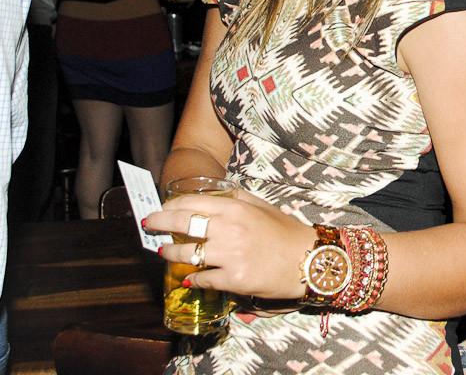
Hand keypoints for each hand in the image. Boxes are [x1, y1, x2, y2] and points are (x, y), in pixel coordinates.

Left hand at [144, 189, 315, 299]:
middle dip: (160, 224)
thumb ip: (237, 198)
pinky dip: (193, 279)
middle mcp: (230, 229)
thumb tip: (213, 194)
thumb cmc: (286, 232)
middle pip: (182, 224)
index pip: (191, 203)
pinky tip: (189, 277)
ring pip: (186, 253)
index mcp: (236, 209)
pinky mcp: (234, 279)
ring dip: (171, 253)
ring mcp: (230, 255)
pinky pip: (202, 279)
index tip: (160, 210)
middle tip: (149, 226)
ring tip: (165, 252)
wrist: (308, 260)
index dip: (170, 206)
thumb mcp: (262, 207)